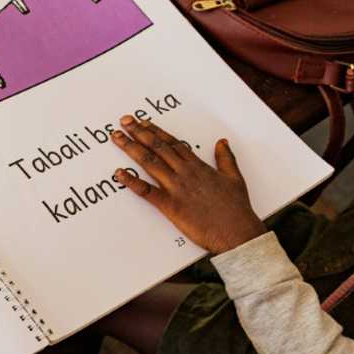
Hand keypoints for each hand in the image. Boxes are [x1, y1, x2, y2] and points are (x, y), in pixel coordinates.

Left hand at [111, 116, 265, 254]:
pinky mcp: (171, 205)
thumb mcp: (234, 178)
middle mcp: (185, 173)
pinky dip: (131, 181)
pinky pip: (147, 191)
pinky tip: (118, 173)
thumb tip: (222, 142)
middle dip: (139, 132)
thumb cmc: (236, 209)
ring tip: (117, 138)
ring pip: (150, 163)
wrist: (237, 232)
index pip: (172, 144)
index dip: (156, 132)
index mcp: (198, 166)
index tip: (143, 122)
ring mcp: (177, 188)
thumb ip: (226, 158)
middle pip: (158, 147)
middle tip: (124, 121)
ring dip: (131, 149)